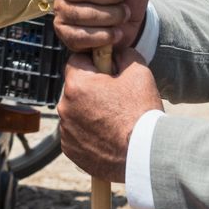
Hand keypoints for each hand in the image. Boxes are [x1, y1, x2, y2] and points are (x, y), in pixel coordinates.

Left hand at [57, 46, 162, 181]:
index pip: (78, 61)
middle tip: (117, 99)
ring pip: (76, 111)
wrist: (144, 155)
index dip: (95, 63)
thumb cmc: (141, 112)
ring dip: (90, 112)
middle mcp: (65, 106)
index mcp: (77, 84)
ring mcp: (65, 130)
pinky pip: (76, 133)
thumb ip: (123, 54)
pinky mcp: (69, 149)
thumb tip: (115, 53)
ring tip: (114, 121)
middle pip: (77, 88)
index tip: (109, 72)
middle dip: (93, 89)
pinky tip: (108, 137)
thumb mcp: (139, 71)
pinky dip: (88, 133)